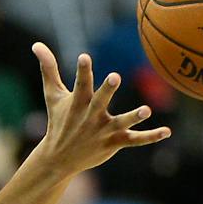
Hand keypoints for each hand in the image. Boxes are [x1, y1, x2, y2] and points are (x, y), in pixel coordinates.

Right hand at [29, 43, 169, 173]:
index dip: (83, 71)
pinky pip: (135, 140)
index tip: (85, 57)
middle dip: (107, 90)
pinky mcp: (114, 142)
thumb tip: (36, 45)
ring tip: (146, 110)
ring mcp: (103, 131)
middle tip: (114, 77)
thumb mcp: (52, 95)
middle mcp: (90, 116)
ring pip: (121, 122)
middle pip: (100, 101)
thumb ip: (49, 69)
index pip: (80, 84)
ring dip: (133, 117)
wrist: (59, 158)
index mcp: (77, 103)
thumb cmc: (58, 121)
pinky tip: (167, 131)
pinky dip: (150, 136)